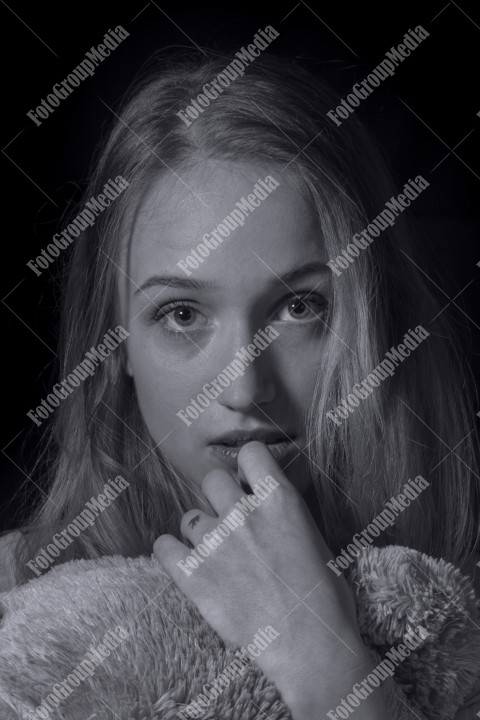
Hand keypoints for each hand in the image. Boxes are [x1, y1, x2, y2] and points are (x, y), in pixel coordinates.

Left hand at [153, 441, 385, 718]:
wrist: (312, 647)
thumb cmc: (325, 597)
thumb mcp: (314, 539)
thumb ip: (283, 514)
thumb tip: (267, 505)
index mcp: (279, 500)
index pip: (250, 452)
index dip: (249, 467)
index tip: (250, 482)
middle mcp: (243, 513)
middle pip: (213, 480)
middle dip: (221, 497)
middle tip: (231, 521)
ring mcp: (215, 543)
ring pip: (189, 517)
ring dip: (200, 530)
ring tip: (214, 552)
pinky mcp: (193, 575)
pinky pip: (164, 548)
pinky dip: (170, 553)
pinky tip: (182, 561)